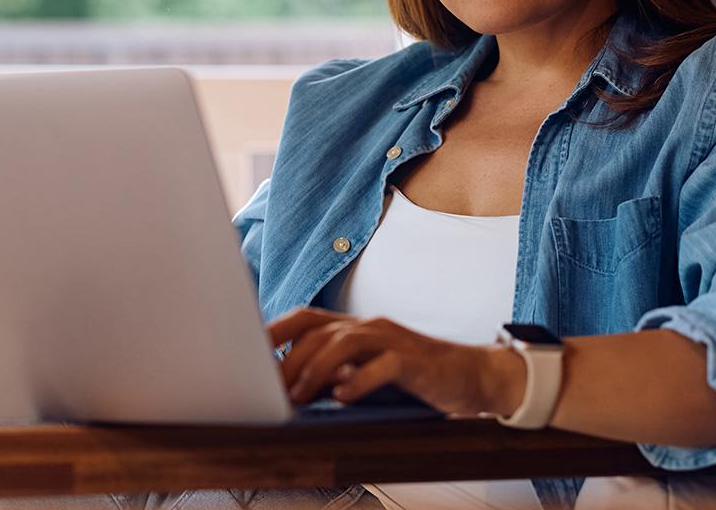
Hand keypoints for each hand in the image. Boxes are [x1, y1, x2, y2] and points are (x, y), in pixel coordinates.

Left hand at [266, 306, 525, 416]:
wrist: (470, 376)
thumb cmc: (413, 376)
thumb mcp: (366, 372)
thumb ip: (333, 375)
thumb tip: (291, 389)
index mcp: (354, 328)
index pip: (305, 318)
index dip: (273, 331)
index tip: (245, 352)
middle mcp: (369, 327)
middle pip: (318, 331)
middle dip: (289, 360)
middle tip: (270, 390)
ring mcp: (392, 340)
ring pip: (345, 342)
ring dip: (316, 370)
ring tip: (300, 396)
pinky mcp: (415, 360)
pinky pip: (384, 365)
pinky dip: (360, 380)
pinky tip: (344, 396)